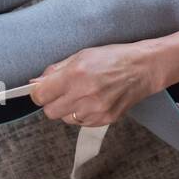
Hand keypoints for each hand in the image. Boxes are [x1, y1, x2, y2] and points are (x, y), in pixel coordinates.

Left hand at [29, 43, 163, 126]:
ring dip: (68, 109)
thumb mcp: (81, 55)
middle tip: (62, 92)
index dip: (39, 93)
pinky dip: (83, 114)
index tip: (43, 90)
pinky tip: (93, 101)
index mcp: (75, 75)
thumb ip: (56, 70)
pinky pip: (81, 123)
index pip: (40, 95)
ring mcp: (95, 110)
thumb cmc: (113, 58)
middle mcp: (83, 95)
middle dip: (52, 102)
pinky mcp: (104, 119)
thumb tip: (35, 82)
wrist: (143, 69)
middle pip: (50, 112)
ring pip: (65, 119)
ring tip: (83, 95)